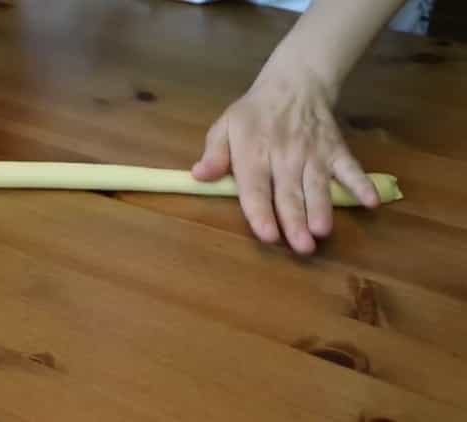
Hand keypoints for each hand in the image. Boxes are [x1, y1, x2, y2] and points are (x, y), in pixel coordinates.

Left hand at [191, 72, 378, 254]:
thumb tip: (199, 175)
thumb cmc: (253, 115)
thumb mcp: (225, 127)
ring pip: (318, 185)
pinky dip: (362, 183)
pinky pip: (350, 168)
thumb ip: (214, 153)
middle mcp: (284, 156)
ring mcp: (313, 153)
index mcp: (253, 153)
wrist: (294, 84)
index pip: (256, 187)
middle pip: (289, 192)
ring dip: (322, 208)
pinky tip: (371, 202)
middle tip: (301, 247)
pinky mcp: (336, 150)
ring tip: (323, 232)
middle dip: (295, 221)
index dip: (261, 212)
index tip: (267, 234)